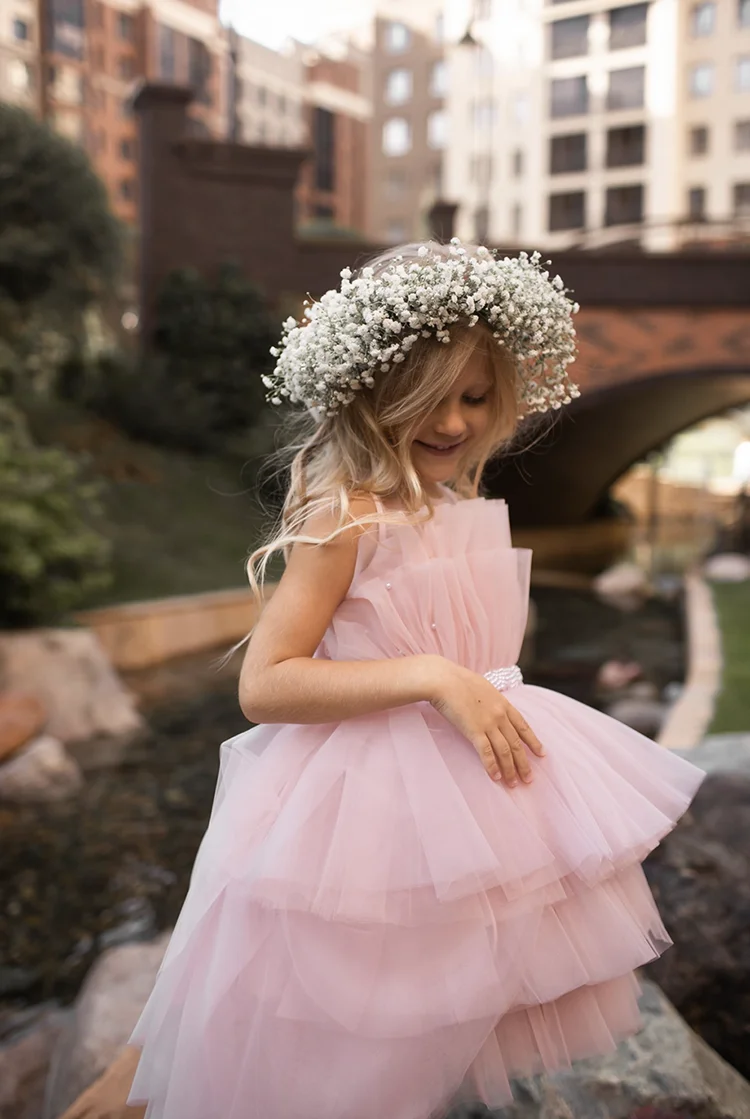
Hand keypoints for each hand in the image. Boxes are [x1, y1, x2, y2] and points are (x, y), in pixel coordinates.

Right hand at [428, 658, 544, 785]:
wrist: (445, 680)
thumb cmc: (458, 680)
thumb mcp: (482, 687)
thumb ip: (491, 699)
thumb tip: (490, 705)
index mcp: (503, 703)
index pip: (523, 726)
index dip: (533, 741)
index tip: (541, 754)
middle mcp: (500, 715)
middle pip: (516, 743)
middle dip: (524, 763)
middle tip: (529, 779)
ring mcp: (488, 724)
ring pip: (505, 751)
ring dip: (510, 769)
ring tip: (513, 783)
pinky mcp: (474, 731)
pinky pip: (487, 753)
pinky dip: (492, 766)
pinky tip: (496, 777)